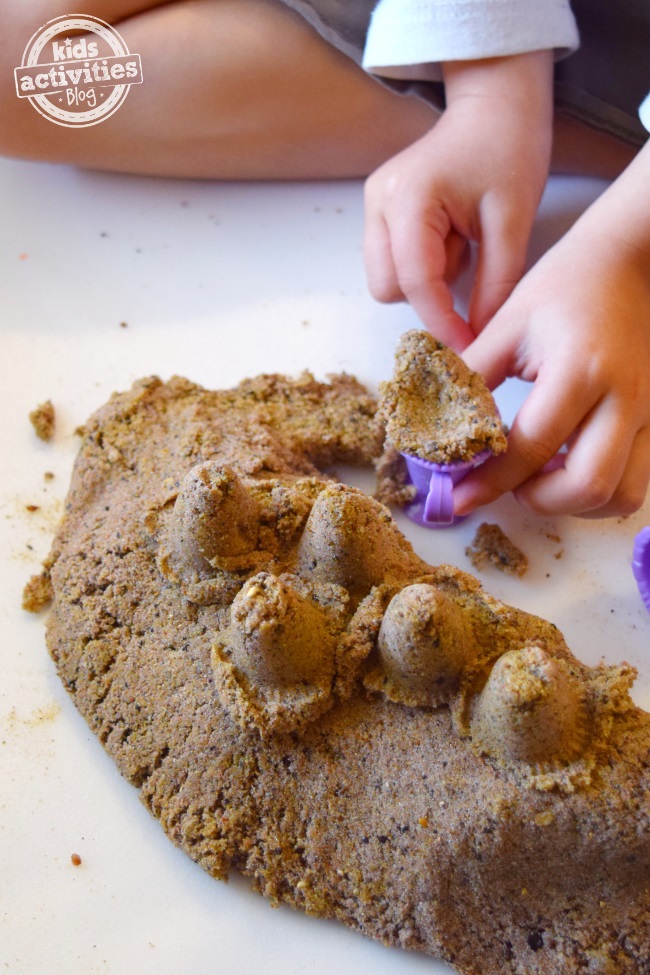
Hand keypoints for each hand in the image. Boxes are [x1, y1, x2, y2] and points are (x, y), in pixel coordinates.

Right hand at [363, 52, 552, 349]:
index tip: (468, 346)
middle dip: (428, 296)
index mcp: (410, 198)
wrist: (494, 106)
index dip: (441, 321)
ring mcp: (373, 205)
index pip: (416, 281)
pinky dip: (420, 266)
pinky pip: (392, 262)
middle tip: (470, 266)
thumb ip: (495, 284)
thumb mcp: (513, 222)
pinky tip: (448, 238)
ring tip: (460, 245)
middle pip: (389, 287)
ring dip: (424, 281)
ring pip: (386, 279)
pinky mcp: (379, 211)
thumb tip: (478, 335)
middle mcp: (379, 202)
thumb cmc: (508, 150)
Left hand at [454, 168, 649, 517]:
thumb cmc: (565, 285)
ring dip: (573, 502)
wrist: (630, 261)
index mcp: (579, 371)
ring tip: (539, 477)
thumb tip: (433, 427)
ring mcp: (649, 413)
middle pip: (587, 486)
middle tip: (507, 484)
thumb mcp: (507, 324)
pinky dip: (598, 490)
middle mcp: (624, 399)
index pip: (529, 447)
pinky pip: (634, 480)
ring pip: (620, 495)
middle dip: (538, 500)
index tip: (456, 499)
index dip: (488, 482)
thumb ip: (470, 376)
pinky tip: (567, 465)